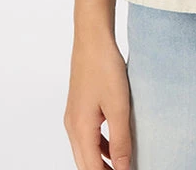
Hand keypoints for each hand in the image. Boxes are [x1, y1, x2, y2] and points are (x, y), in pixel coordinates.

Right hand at [65, 28, 132, 169]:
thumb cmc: (104, 67)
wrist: (92, 38)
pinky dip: (100, 146)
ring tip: (121, 166)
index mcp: (80, 129)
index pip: (91, 169)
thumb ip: (121, 140)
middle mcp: (72, 126)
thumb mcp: (118, 107)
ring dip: (101, 162)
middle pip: (85, 163)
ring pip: (86, 150)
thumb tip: (122, 169)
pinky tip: (115, 146)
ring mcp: (74, 116)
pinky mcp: (79, 107)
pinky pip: (88, 136)